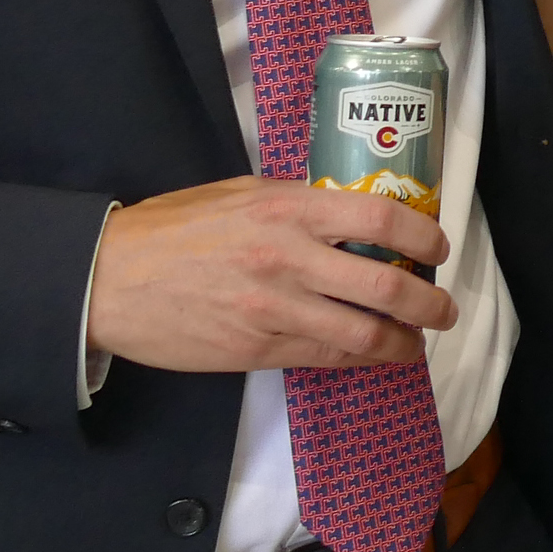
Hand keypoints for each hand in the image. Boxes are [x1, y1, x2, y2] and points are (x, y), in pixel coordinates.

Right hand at [86, 176, 455, 373]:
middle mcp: (289, 258)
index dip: (425, 238)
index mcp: (288, 207)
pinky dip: (358, 359)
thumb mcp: (240, 192)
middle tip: (444, 310)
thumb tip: (352, 214)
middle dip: (430, 305)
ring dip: (402, 344)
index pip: (382, 220)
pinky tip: (372, 355)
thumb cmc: (173, 228)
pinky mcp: (256, 350)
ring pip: (362, 336)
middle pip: (386, 288)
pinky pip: (324, 358)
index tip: (438, 249)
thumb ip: (297, 203)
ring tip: (415, 343)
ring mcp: (274, 310)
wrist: (108, 278)